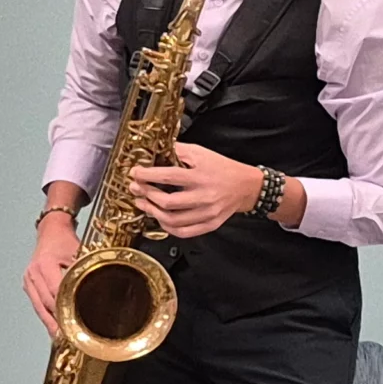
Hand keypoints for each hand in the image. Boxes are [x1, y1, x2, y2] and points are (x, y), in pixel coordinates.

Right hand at [24, 212, 80, 339]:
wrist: (51, 230)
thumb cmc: (65, 240)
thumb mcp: (78, 252)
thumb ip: (83, 270)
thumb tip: (99, 287)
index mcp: (45, 265)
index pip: (55, 292)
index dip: (65, 308)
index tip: (75, 320)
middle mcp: (34, 273)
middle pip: (46, 303)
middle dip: (57, 320)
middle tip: (69, 335)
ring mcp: (29, 279)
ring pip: (39, 306)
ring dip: (50, 322)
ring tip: (60, 336)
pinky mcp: (29, 284)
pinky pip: (36, 303)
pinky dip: (45, 315)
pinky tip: (53, 326)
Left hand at [129, 142, 259, 238]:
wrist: (247, 186)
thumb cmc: (223, 168)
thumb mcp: (201, 153)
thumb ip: (178, 151)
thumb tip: (155, 151)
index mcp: (201, 176)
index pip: (168, 176)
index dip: (147, 176)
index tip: (135, 173)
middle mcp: (205, 196)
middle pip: (167, 202)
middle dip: (146, 195)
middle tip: (136, 188)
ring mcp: (208, 213)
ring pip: (173, 220)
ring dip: (153, 212)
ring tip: (144, 204)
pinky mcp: (211, 224)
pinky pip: (184, 232)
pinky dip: (167, 227)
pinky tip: (160, 218)